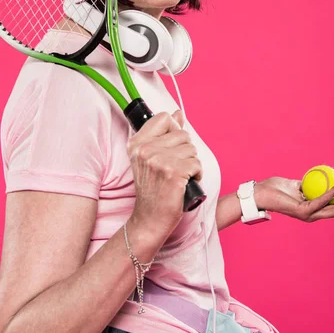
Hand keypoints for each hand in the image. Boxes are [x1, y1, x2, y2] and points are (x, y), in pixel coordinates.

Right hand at [127, 110, 202, 238]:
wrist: (149, 219)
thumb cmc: (153, 189)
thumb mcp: (152, 158)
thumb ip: (165, 134)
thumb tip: (178, 113)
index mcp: (137, 143)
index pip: (164, 118)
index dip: (174, 130)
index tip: (172, 147)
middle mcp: (145, 150)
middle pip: (182, 134)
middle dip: (186, 151)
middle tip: (175, 168)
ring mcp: (158, 161)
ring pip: (191, 149)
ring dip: (192, 164)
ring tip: (180, 176)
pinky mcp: (173, 172)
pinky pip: (197, 163)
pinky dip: (196, 174)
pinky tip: (186, 183)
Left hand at [254, 177, 333, 221]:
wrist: (261, 192)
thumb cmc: (276, 188)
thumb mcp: (295, 183)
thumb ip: (308, 183)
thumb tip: (322, 176)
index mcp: (313, 209)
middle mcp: (313, 215)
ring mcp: (308, 215)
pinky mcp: (302, 212)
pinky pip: (320, 202)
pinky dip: (331, 194)